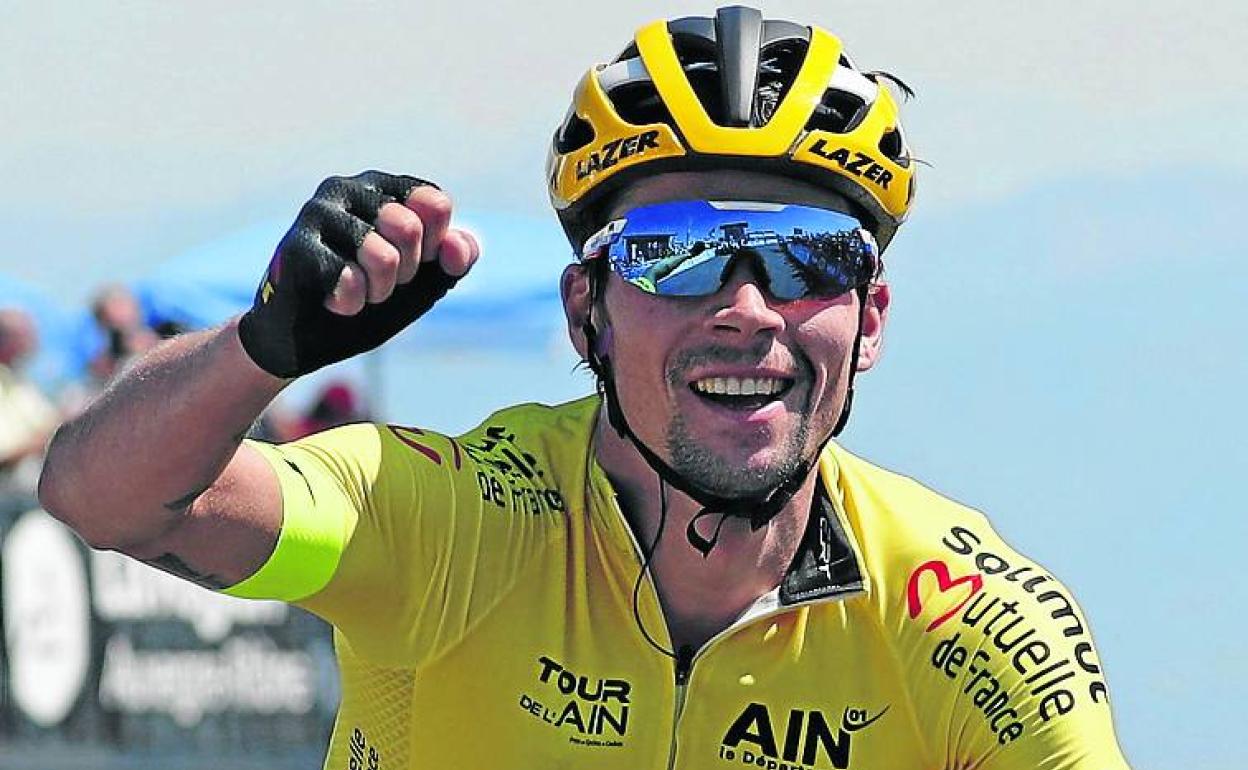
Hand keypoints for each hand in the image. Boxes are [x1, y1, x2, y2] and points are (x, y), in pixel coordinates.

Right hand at [238, 171, 479, 377]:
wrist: (309, 338)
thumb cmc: (370, 298)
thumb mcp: (426, 281)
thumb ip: (456, 260)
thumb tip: (455, 244)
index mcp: (385, 189)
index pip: (435, 204)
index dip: (434, 248)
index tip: (414, 263)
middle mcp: (348, 188)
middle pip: (410, 229)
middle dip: (405, 273)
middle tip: (379, 282)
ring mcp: (318, 213)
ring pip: (383, 258)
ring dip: (378, 292)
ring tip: (356, 290)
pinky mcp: (296, 246)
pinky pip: (350, 280)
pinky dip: (351, 304)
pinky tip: (330, 300)